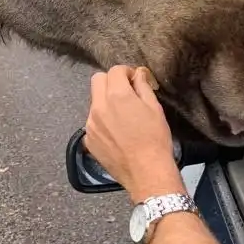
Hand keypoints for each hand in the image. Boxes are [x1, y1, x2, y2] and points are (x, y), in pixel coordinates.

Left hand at [84, 64, 184, 202]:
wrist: (146, 173)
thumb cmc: (155, 139)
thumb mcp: (154, 108)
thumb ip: (142, 86)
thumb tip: (137, 73)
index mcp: (117, 95)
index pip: (115, 70)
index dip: (126, 72)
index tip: (135, 80)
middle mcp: (98, 107)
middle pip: (97, 80)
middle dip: (111, 81)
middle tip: (126, 92)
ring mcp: (90, 124)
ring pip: (94, 102)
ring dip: (106, 102)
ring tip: (122, 117)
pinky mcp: (88, 140)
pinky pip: (92, 122)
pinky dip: (102, 122)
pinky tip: (116, 134)